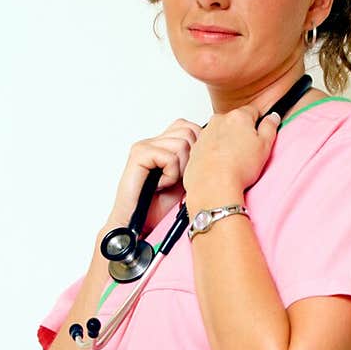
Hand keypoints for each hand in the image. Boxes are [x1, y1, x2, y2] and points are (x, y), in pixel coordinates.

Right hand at [107, 118, 201, 236]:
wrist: (137, 223)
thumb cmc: (157, 206)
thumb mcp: (186, 180)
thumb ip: (195, 159)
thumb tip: (213, 147)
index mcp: (164, 144)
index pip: (189, 126)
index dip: (198, 146)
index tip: (191, 171)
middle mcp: (153, 141)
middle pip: (189, 131)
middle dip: (191, 158)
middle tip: (178, 179)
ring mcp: (145, 146)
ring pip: (182, 143)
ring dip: (180, 170)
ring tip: (168, 183)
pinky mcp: (139, 154)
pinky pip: (169, 157)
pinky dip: (170, 175)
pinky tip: (161, 185)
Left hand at [182, 104, 280, 210]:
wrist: (213, 187)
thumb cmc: (238, 168)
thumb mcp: (264, 146)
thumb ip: (270, 127)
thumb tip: (273, 117)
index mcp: (237, 117)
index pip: (253, 112)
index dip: (258, 125)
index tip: (258, 137)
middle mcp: (218, 121)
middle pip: (234, 122)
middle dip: (241, 134)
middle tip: (247, 153)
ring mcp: (204, 134)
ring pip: (220, 134)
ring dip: (226, 143)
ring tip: (233, 162)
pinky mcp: (195, 148)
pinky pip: (208, 147)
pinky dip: (214, 153)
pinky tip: (220, 166)